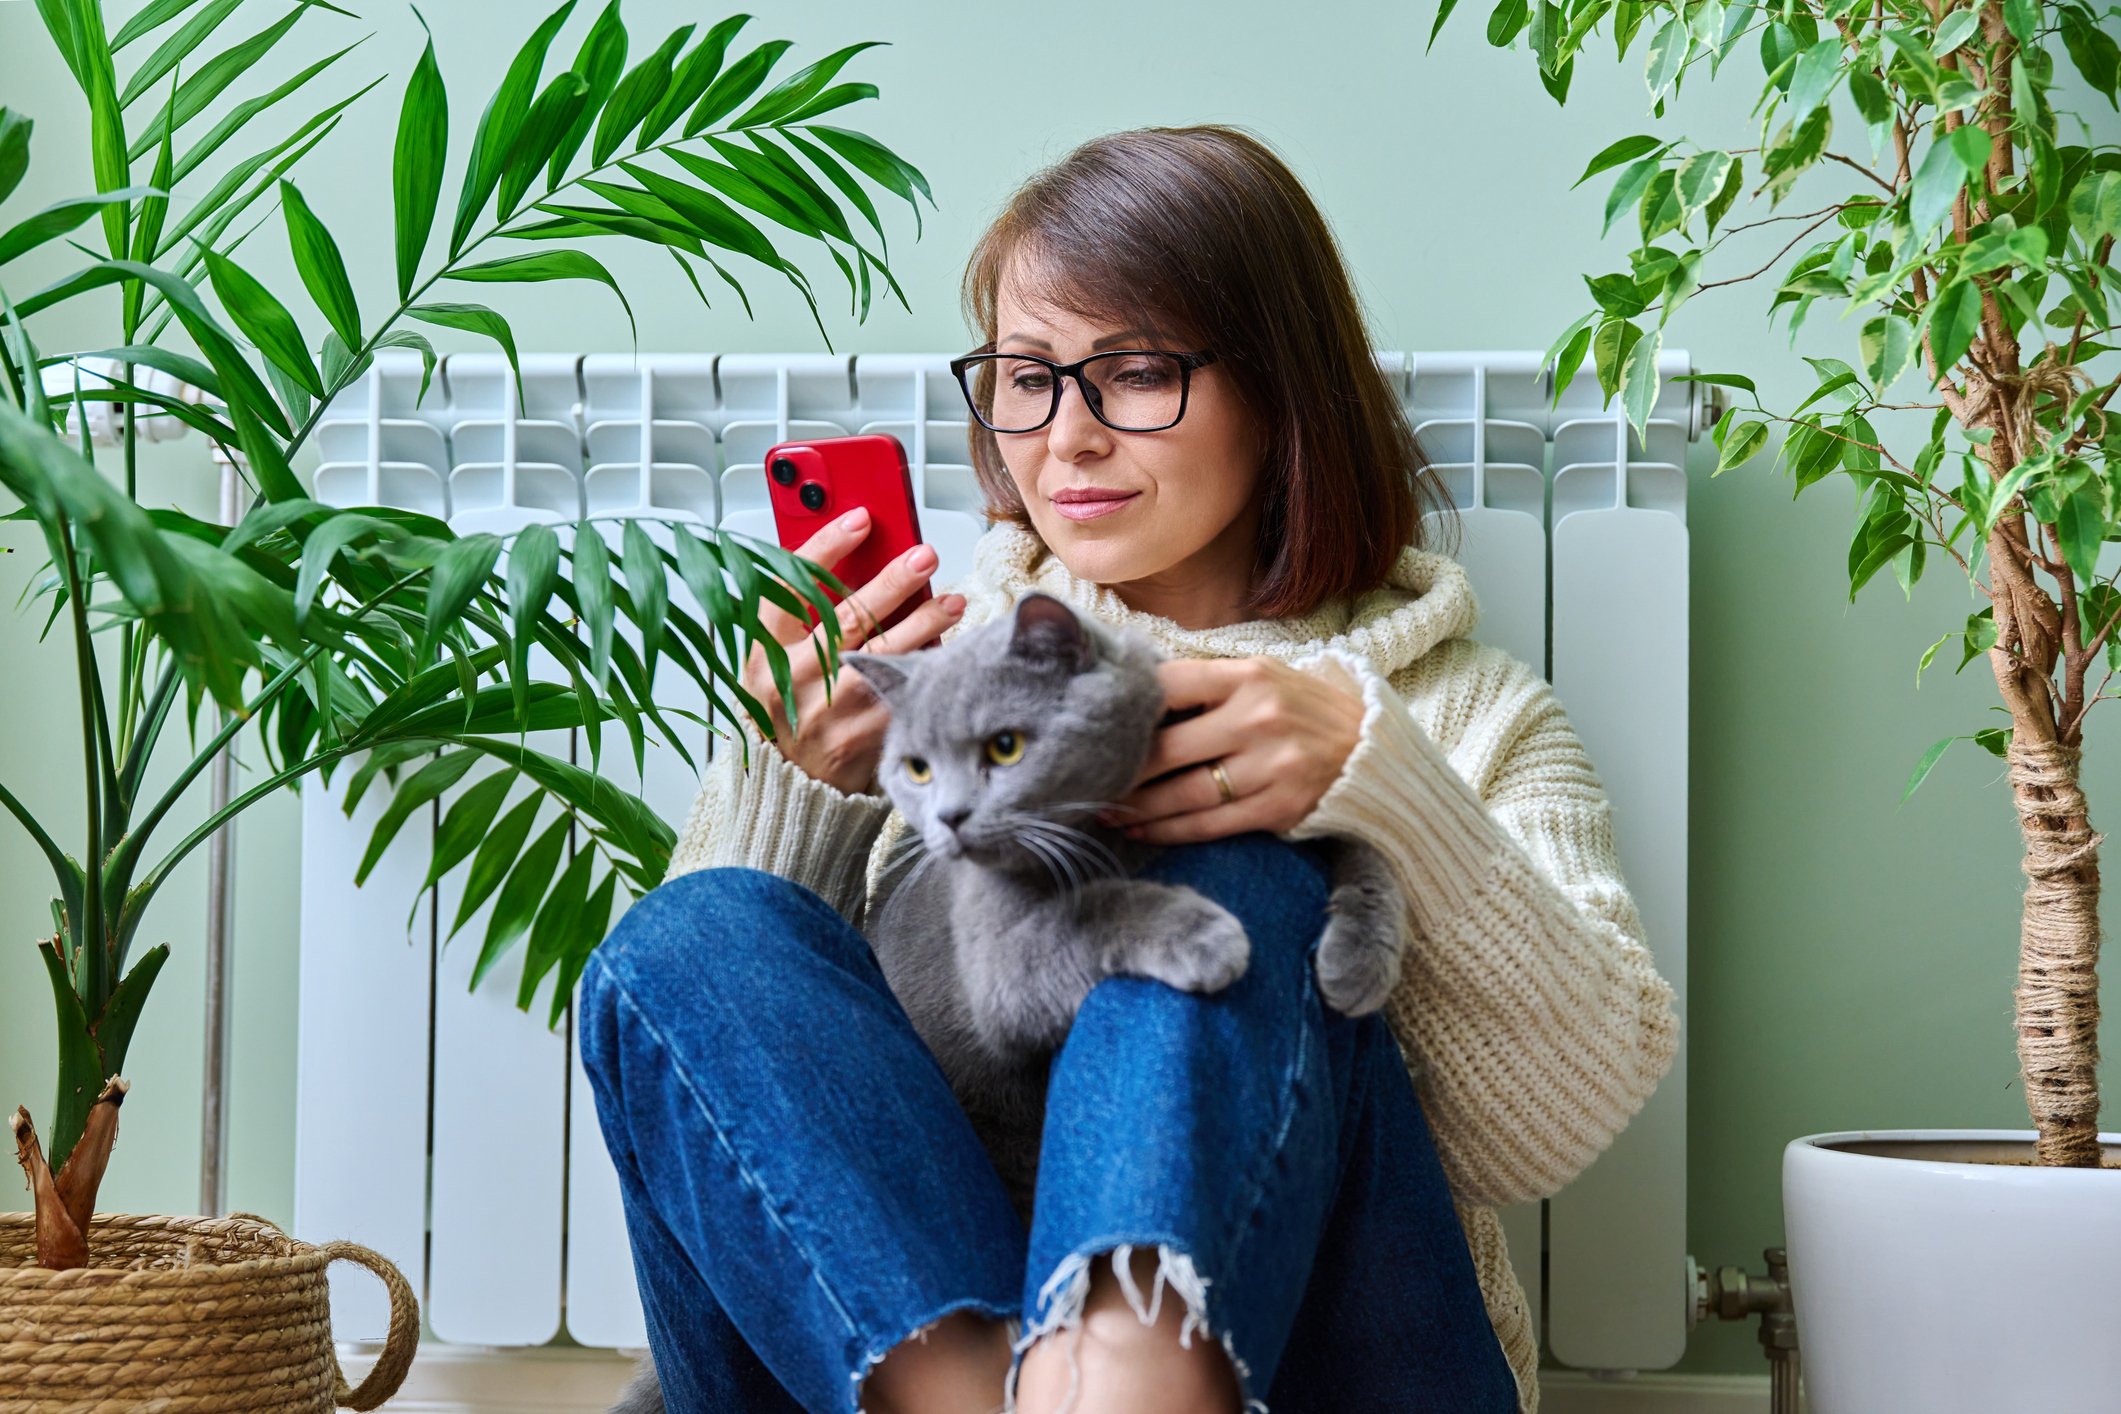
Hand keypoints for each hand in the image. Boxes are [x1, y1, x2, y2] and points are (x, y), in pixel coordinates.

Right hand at [737, 507, 965, 793]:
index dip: (827, 547)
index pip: (789, 584)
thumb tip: (856, 555)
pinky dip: (926, 670)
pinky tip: (948, 653)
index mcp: (763, 648)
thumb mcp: (775, 654)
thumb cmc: (786, 703)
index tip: (862, 519)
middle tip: (924, 556)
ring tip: (951, 602)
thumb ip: (803, 610)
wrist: (786, 778)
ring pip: (883, 655)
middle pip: (847, 616)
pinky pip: (900, 694)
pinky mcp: (859, 738)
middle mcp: (791, 676)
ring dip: (924, 624)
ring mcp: (826, 709)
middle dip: (892, 582)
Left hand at [1097, 656, 1363, 843]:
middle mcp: (1257, 718)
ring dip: (1136, 807)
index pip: (1168, 686)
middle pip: (1166, 749)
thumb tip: (1132, 702)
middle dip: (1119, 768)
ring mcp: (1270, 766)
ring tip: (1102, 809)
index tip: (1093, 726)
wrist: (1371, 748)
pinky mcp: (1278, 808)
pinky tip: (1139, 829)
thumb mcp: (1261, 677)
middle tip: (1083, 778)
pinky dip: (1167, 831)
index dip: (1125, 709)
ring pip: (1183, 794)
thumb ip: (1205, 685)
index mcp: (1247, 676)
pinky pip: (1208, 825)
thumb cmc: (1298, 709)